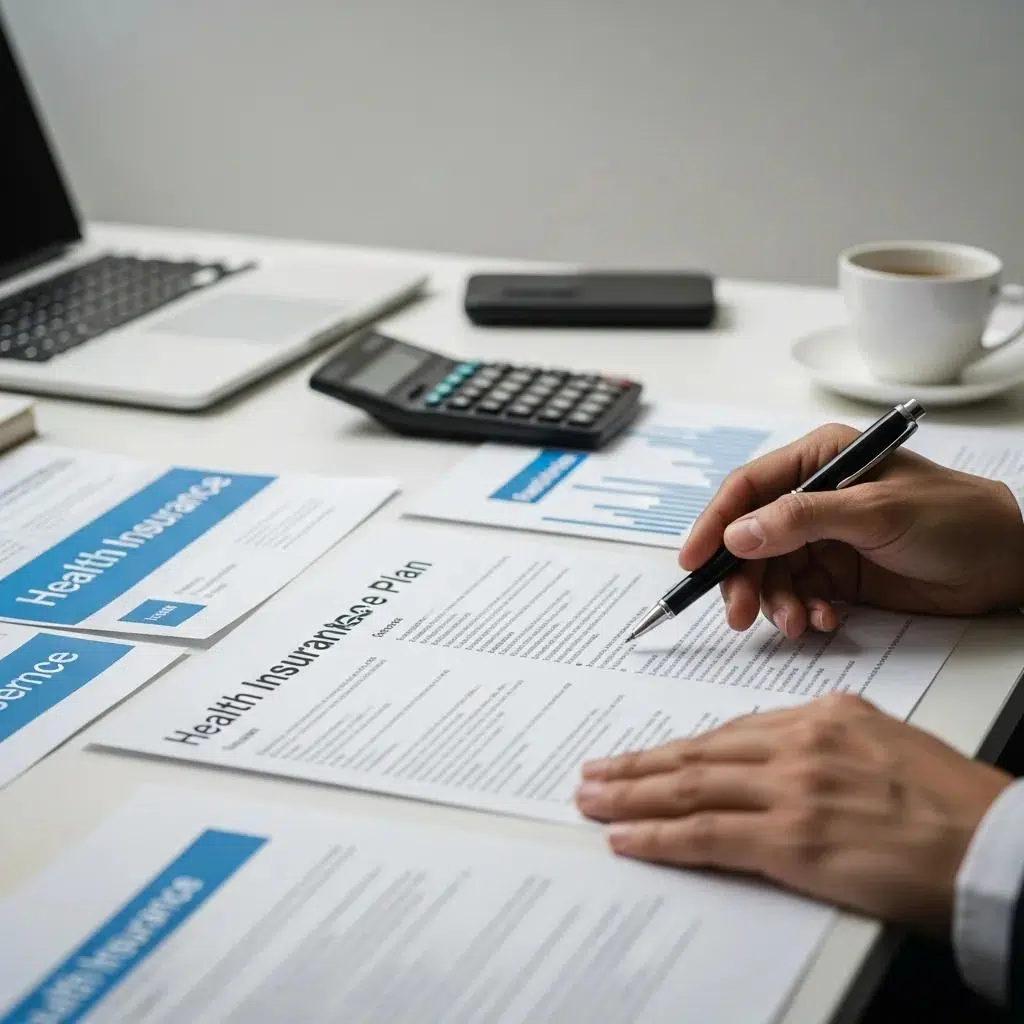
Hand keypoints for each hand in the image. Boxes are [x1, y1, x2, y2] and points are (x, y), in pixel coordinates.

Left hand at [576, 694, 1011, 931]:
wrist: (996, 847)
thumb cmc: (951, 803)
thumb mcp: (883, 743)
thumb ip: (826, 740)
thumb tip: (778, 752)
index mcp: (821, 715)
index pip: (729, 733)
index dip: (679, 749)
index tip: (647, 755)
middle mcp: (798, 744)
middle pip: (696, 755)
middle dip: (637, 766)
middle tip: (593, 772)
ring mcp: (791, 790)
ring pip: (689, 788)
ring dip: (632, 794)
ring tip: (592, 798)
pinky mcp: (792, 841)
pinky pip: (706, 834)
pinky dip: (658, 835)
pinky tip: (626, 837)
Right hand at [679, 423, 1023, 638]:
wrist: (1006, 565)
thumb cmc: (954, 518)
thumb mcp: (875, 513)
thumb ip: (801, 521)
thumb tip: (737, 535)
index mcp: (820, 460)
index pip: (748, 488)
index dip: (714, 524)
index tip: (693, 561)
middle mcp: (813, 497)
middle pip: (749, 538)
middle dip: (742, 577)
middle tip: (738, 613)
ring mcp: (823, 537)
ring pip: (769, 572)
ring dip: (775, 601)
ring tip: (798, 623)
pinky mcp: (836, 574)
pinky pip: (797, 595)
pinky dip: (803, 612)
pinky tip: (825, 620)